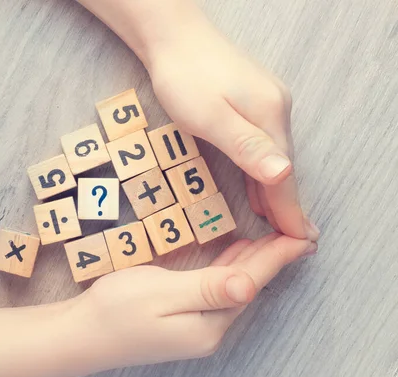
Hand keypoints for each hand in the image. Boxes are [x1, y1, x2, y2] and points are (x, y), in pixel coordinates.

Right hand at [71, 233, 315, 368]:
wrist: (80, 334)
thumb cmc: (115, 310)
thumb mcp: (162, 293)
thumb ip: (208, 288)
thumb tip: (251, 284)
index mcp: (209, 323)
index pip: (252, 282)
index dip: (277, 257)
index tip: (304, 236)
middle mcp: (208, 328)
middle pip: (247, 285)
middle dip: (272, 258)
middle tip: (296, 231)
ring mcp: (194, 326)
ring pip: (233, 286)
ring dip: (253, 261)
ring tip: (275, 240)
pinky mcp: (181, 319)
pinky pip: (216, 289)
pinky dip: (229, 268)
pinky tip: (235, 256)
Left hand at [145, 21, 318, 241]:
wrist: (174, 37)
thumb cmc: (184, 78)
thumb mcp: (210, 117)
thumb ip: (246, 147)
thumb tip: (284, 175)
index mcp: (270, 118)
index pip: (284, 176)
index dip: (290, 211)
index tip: (301, 242)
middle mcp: (276, 111)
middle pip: (283, 168)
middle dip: (286, 206)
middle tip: (294, 241)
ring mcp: (266, 104)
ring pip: (273, 158)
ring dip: (274, 191)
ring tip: (277, 224)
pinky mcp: (252, 101)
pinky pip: (263, 146)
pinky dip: (261, 171)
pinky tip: (258, 186)